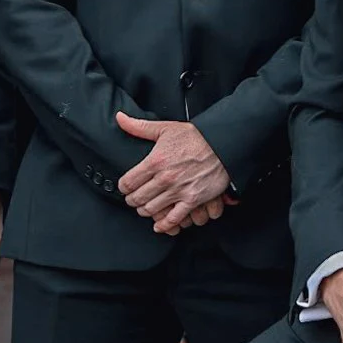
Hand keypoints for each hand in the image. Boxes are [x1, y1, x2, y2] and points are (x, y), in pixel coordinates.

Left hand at [116, 112, 231, 235]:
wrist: (222, 144)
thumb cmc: (195, 136)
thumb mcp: (165, 128)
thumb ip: (139, 127)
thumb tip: (120, 118)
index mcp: (154, 161)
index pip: (127, 183)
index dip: (123, 187)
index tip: (126, 187)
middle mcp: (164, 178)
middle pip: (137, 198)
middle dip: (132, 200)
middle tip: (134, 199)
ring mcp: (178, 190)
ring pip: (152, 209)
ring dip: (146, 210)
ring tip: (146, 207)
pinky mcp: (192, 200)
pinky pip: (174, 218)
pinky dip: (164, 225)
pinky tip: (159, 225)